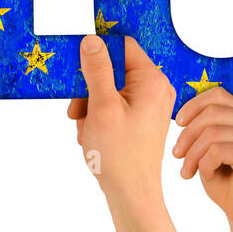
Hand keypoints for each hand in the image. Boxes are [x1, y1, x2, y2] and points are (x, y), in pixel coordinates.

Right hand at [67, 35, 175, 207]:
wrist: (131, 191)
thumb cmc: (120, 154)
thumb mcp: (102, 107)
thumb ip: (96, 70)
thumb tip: (92, 40)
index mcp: (153, 80)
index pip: (123, 46)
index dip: (97, 52)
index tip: (76, 64)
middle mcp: (156, 88)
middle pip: (113, 68)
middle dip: (89, 88)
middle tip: (77, 110)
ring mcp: (150, 103)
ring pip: (109, 88)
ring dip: (90, 105)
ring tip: (86, 127)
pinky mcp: (141, 117)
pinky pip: (114, 104)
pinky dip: (98, 116)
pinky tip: (92, 133)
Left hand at [172, 88, 232, 230]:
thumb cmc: (226, 179)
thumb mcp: (211, 147)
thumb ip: (205, 125)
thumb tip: (180, 111)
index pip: (218, 94)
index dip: (192, 106)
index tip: (178, 125)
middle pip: (211, 112)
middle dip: (187, 135)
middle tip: (178, 155)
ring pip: (211, 132)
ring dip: (192, 154)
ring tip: (187, 170)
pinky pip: (216, 151)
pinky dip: (203, 165)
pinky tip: (205, 176)